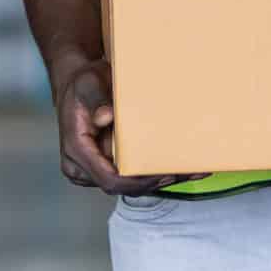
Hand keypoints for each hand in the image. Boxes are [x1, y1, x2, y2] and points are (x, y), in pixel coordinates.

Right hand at [53, 61, 203, 195]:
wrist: (77, 86)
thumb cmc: (82, 84)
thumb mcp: (87, 84)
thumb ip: (96, 100)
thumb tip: (106, 116)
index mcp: (76, 151)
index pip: (110, 180)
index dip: (139, 182)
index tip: (164, 174)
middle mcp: (82, 168)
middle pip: (125, 186)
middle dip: (158, 181)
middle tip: (190, 171)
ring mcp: (95, 170)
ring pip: (132, 184)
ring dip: (162, 178)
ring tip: (194, 169)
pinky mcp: (107, 166)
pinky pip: (132, 174)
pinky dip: (156, 170)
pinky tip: (182, 164)